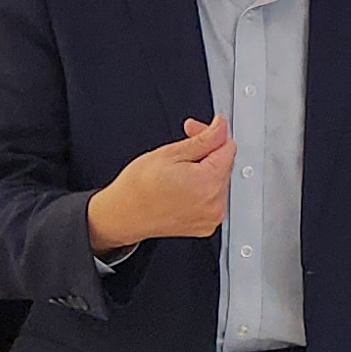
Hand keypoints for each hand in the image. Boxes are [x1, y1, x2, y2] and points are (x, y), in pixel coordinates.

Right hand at [88, 115, 235, 248]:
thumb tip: (220, 127)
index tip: (196, 131)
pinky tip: (182, 188)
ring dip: (204, 172)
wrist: (122, 215)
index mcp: (207, 183)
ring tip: (178, 174)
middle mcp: (214, 203)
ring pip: (219, 181)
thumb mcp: (169, 153)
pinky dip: (202, 190)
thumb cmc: (137, 188)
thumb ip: (203, 139)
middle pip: (225, 165)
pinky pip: (213, 199)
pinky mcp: (207, 225)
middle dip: (206, 153)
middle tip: (181, 152)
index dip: (210, 135)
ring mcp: (212, 217)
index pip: (228, 148)